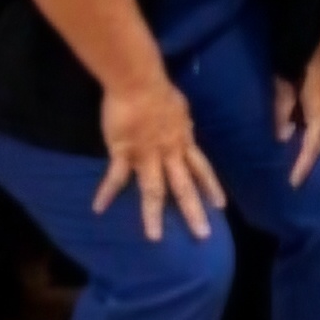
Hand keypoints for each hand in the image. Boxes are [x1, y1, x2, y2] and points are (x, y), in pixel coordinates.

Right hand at [97, 77, 222, 242]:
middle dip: (194, 211)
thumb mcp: (181, 110)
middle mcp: (170, 153)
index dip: (211, 187)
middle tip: (204, 235)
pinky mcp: (123, 152)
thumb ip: (182, 125)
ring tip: (154, 237)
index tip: (221, 206)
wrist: (139, 82)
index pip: (202, 169)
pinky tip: (98, 209)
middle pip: (185, 187)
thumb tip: (186, 128)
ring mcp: (147, 155)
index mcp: (184, 142)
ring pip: (154, 191)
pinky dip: (106, 193)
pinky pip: (115, 178)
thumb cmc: (159, 91)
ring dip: (153, 216)